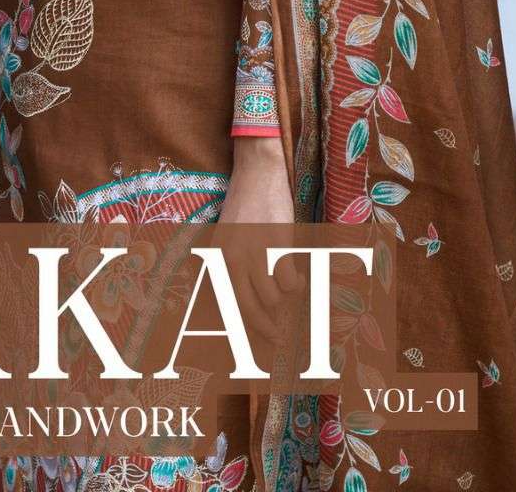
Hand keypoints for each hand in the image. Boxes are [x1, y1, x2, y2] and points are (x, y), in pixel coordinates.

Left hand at [217, 137, 303, 356]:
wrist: (257, 172)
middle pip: (248, 310)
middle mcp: (230, 259)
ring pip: (272, 298)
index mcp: (216, 257)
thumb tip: (246, 305)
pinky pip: (289, 282)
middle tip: (277, 340)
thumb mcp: (227, 237)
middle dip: (265, 329)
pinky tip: (298, 275)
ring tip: (289, 285)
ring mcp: (252, 253)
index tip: (253, 344)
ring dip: (283, 296)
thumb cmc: (245, 206)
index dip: (240, 328)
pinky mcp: (275, 245)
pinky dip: (296, 283)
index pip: (225, 304)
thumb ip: (232, 267)